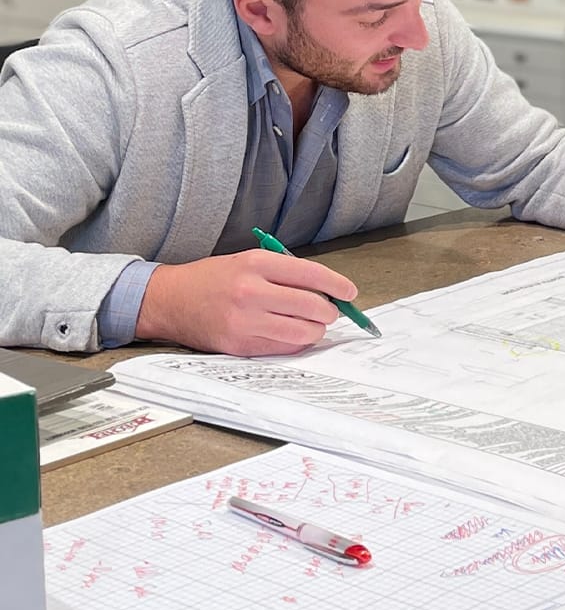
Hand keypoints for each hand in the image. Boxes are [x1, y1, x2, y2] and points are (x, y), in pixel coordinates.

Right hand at [136, 250, 358, 355]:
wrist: (171, 300)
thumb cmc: (214, 279)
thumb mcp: (248, 261)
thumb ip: (286, 273)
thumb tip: (328, 291)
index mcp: (256, 264)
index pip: (311, 274)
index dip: (337, 285)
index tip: (349, 292)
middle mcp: (251, 291)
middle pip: (313, 306)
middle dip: (330, 311)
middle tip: (330, 311)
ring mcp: (245, 321)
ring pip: (303, 332)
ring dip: (316, 330)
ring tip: (311, 323)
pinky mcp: (240, 345)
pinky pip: (285, 349)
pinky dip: (297, 342)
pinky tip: (292, 334)